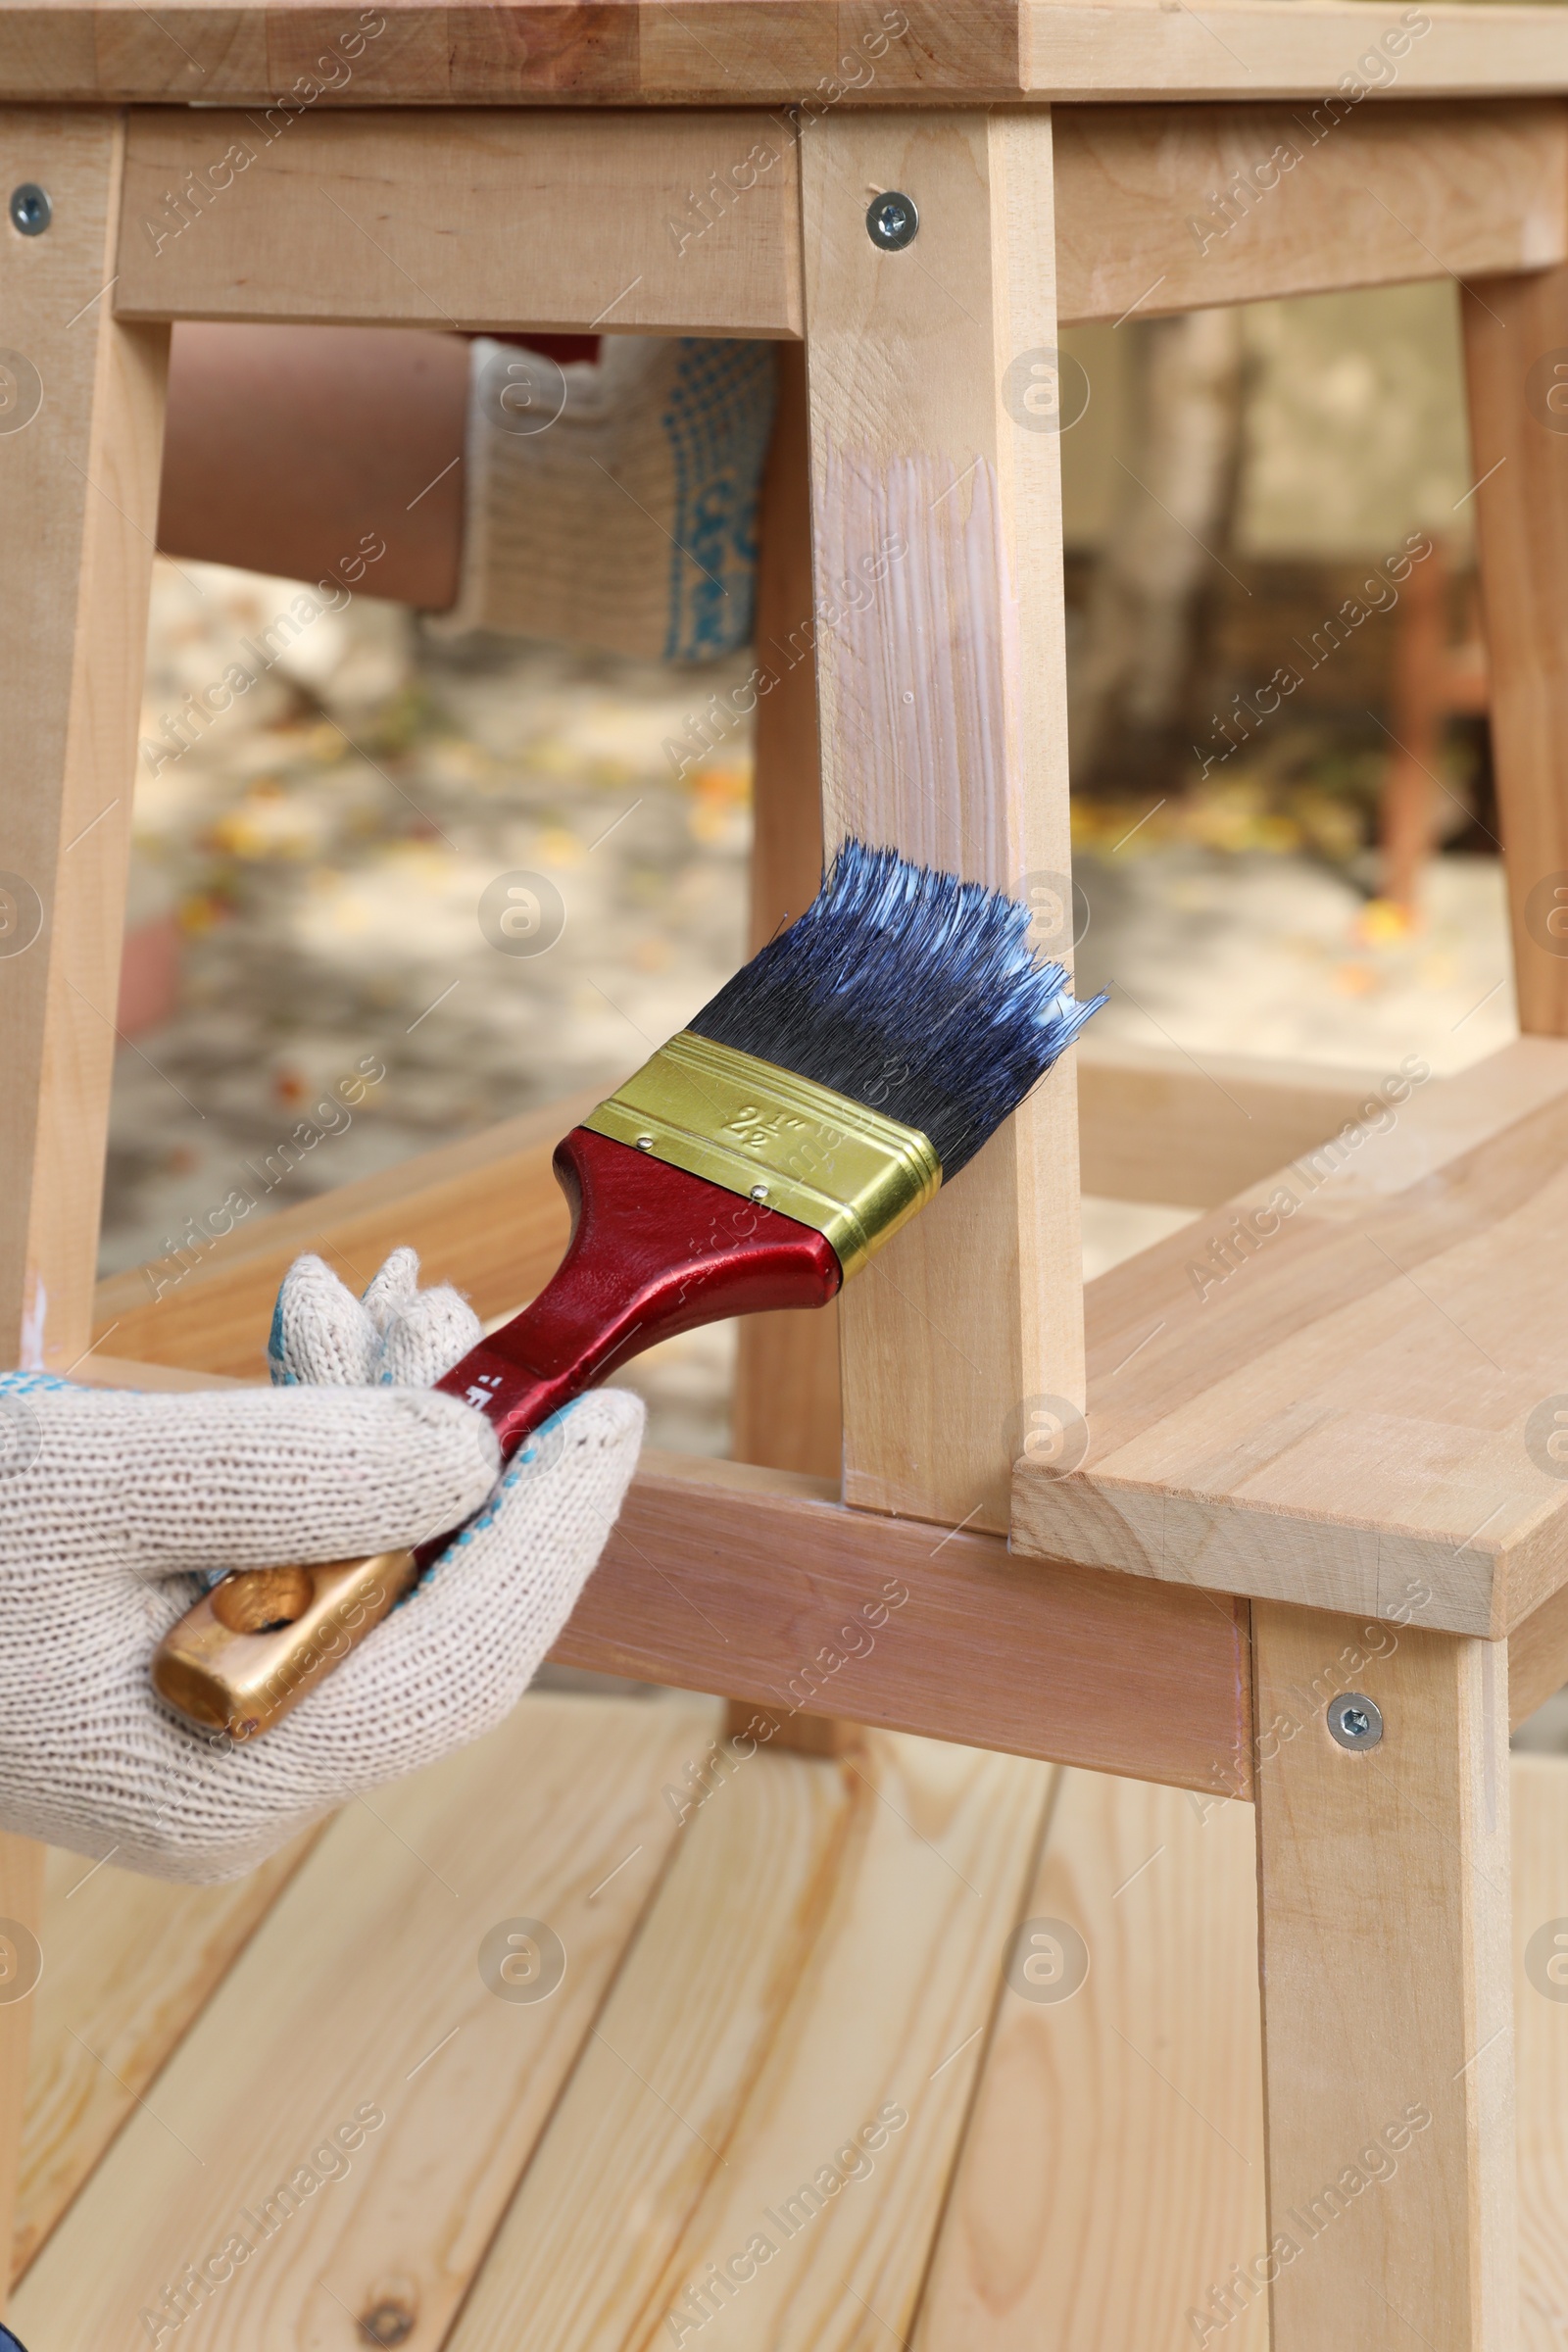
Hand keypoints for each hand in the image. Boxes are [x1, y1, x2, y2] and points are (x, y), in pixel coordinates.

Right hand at [0, 1250, 641, 1880]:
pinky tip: (309, 1355)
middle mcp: (240, 1781)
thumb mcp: (95, 1483)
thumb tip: (469, 1452)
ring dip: (377, 1426)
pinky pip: (301, 1560)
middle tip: (438, 1305)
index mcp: (227, 1777)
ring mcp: (212, 1735)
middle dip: (447, 1440)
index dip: (554, 1531)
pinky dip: (312, 1455)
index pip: (462, 1662)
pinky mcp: (189, 1675)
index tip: (609, 1413)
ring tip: (372, 1302)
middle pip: (423, 1605)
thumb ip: (293, 1470)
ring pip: (366, 1569)